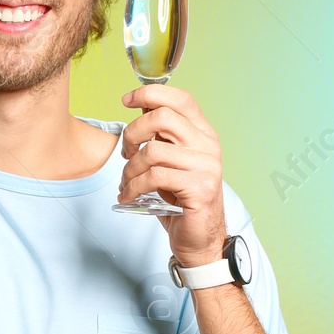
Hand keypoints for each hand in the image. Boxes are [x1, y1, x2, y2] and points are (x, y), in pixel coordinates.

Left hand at [117, 85, 226, 267]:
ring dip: (129, 168)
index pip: (180, 99)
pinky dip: (133, 187)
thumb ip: (161, 135)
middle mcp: (208, 145)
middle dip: (132, 133)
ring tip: (126, 182)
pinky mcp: (200, 188)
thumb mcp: (170, 161)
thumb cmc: (180, 200)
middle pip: (161, 118)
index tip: (127, 100)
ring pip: (152, 150)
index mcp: (203, 133)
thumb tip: (140, 105)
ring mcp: (207, 166)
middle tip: (125, 152)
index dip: (150, 94)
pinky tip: (129, 196)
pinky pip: (154, 177)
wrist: (199, 240)